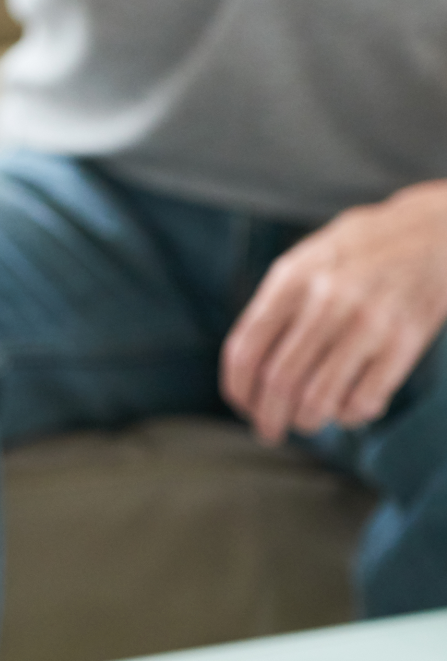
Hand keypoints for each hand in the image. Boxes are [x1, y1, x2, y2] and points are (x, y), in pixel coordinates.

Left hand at [221, 181, 446, 444]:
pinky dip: (348, 416)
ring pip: (319, 398)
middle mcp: (326, 301)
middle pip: (278, 381)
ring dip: (305, 422)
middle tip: (268, 432)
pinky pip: (365, 400)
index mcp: (291, 279)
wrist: (431, 233)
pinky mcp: (405, 343)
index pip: (246, 349)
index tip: (241, 405)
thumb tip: (244, 368)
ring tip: (304, 423)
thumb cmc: (356, 252)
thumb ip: (273, 306)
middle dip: (267, 417)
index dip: (238, 388)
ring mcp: (368, 323)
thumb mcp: (304, 261)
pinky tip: (345, 410)